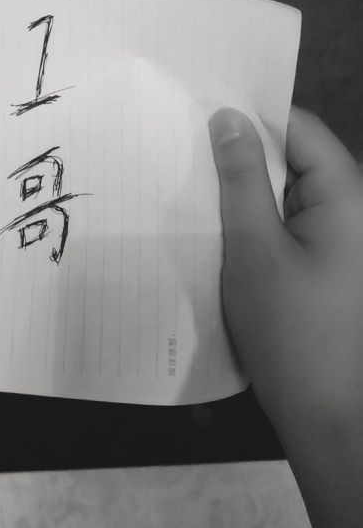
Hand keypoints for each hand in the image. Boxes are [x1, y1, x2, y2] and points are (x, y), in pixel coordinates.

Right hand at [208, 105, 362, 439]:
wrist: (327, 417)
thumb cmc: (290, 328)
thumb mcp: (254, 247)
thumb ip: (240, 178)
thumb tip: (228, 117)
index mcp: (346, 195)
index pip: (299, 129)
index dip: (251, 115)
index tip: (198, 110)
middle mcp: (352, 210)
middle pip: (295, 158)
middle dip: (242, 153)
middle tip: (181, 146)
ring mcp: (342, 241)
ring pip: (288, 193)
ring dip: (246, 190)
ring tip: (189, 182)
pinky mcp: (327, 268)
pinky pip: (290, 225)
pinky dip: (257, 221)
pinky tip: (216, 226)